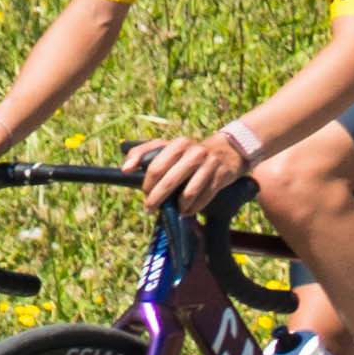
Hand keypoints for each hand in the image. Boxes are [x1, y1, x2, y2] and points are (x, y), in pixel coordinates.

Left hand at [127, 119, 256, 211]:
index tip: (145, 193)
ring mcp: (209, 164)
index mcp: (178, 144)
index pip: (156, 168)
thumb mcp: (167, 146)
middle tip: (151, 208)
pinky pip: (204, 198)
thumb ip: (142, 153)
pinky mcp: (222, 176)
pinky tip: (188, 210)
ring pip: (188, 193)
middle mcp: (195, 152)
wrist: (228, 150)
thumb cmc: (189, 152)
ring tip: (174, 210)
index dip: (147, 185)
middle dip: (157, 199)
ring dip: (178, 206)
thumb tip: (125, 169)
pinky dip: (194, 208)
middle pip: (170, 182)